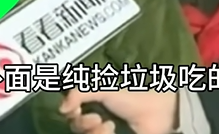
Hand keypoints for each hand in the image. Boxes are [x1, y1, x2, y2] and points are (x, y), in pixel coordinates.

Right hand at [59, 89, 177, 133]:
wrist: (157, 113)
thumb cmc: (132, 98)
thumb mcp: (104, 90)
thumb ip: (80, 93)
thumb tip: (61, 108)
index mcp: (93, 108)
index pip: (72, 117)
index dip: (71, 115)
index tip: (78, 110)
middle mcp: (97, 123)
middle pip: (76, 129)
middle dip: (83, 125)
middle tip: (97, 120)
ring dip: (94, 133)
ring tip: (109, 126)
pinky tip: (113, 131)